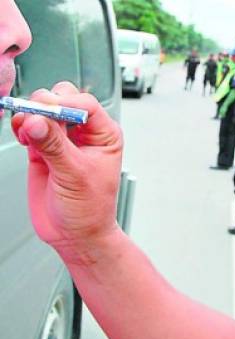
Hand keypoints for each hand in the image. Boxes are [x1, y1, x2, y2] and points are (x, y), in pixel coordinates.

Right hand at [12, 82, 123, 263]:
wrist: (75, 234)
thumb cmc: (90, 210)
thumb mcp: (75, 176)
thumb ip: (54, 147)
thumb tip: (35, 121)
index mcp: (105, 135)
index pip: (85, 104)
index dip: (64, 103)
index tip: (46, 113)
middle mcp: (85, 133)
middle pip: (62, 99)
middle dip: (45, 105)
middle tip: (34, 122)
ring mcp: (63, 139)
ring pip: (43, 109)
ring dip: (30, 114)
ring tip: (27, 134)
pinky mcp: (43, 148)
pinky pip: (29, 125)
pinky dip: (21, 125)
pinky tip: (23, 137)